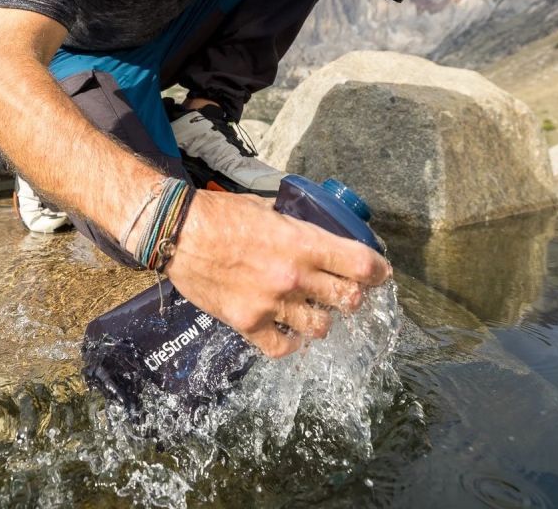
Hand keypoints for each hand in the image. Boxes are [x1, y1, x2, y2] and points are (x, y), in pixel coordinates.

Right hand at [164, 190, 392, 357]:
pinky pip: (284, 348)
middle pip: (349, 300)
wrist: (177, 233)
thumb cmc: (221, 214)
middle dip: (353, 296)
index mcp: (303, 243)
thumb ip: (296, 228)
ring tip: (311, 311)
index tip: (380, 274)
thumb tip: (317, 236)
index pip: (361, 264)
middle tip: (346, 292)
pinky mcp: (248, 324)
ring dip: (321, 319)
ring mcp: (272, 304)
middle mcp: (294, 277)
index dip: (378, 271)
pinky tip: (286, 331)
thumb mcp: (267, 210)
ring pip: (321, 328)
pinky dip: (290, 342)